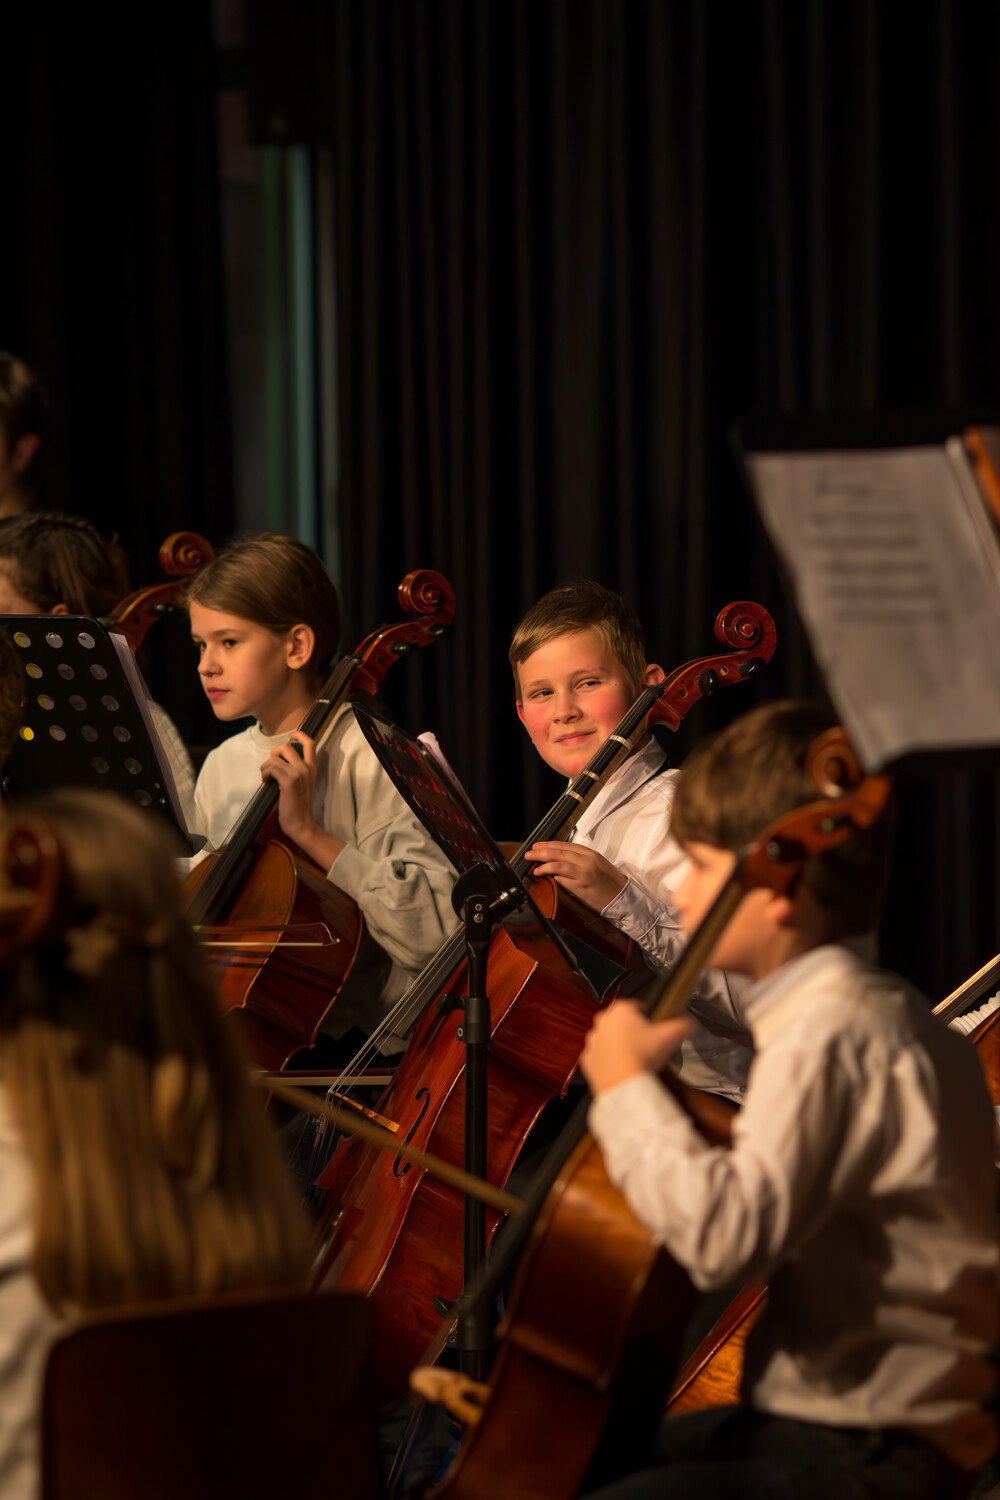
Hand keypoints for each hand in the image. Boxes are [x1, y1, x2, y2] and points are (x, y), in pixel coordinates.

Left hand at [261, 732, 318, 846]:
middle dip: (273, 753)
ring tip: (266, 777)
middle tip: (271, 766)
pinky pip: (271, 768)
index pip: (310, 743)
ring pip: (275, 757)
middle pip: (286, 746)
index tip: (291, 735)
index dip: (299, 734)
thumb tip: (278, 760)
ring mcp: (298, 773)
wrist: (301, 823)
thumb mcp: (301, 784)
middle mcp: (306, 768)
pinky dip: (264, 773)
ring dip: (266, 766)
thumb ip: (295, 770)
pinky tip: (266, 781)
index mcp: (312, 768)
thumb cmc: (297, 805)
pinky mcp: (288, 781)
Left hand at [525, 841, 626, 911]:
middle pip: (559, 853)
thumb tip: (561, 860)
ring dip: (543, 865)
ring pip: (558, 865)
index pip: (565, 846)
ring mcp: (584, 874)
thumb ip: (581, 860)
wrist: (623, 898)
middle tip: (529, 853)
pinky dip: (553, 877)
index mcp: (591, 854)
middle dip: (541, 852)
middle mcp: (587, 861)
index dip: (549, 845)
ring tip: (534, 867)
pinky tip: (545, 877)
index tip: (538, 846)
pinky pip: (563, 880)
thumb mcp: (598, 864)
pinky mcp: (581, 888)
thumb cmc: (611, 883)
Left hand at [580, 1001, 690, 1095]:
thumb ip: (683, 1024)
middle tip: (646, 1046)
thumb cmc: (644, 1056)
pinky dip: (609, 1062)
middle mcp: (603, 1021)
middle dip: (632, 1031)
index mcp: (621, 1009)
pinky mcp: (587, 1059)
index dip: (649, 1018)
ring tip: (634, 1059)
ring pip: (609, 1039)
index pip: (638, 1007)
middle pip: (622, 1023)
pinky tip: (622, 1068)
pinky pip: (600, 1057)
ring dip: (619, 1046)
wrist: (624, 1084)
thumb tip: (689, 1023)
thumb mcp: (672, 1035)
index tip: (655, 1031)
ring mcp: (593, 1040)